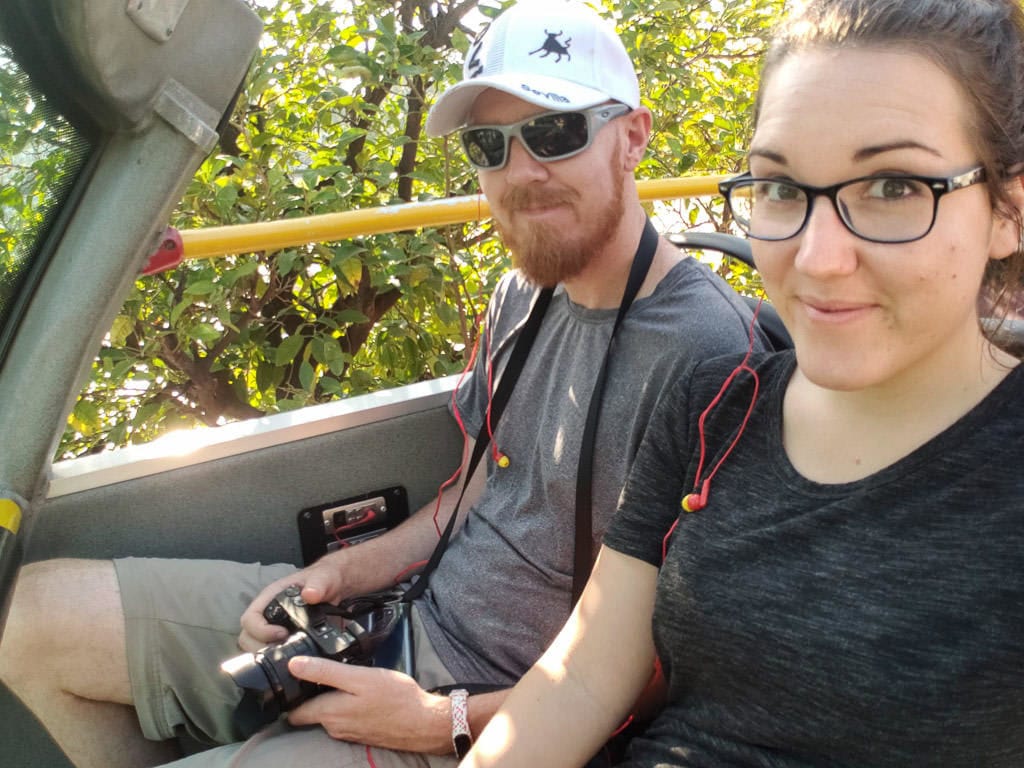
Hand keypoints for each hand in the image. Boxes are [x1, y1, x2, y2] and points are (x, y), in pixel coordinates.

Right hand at [238, 555, 346, 651]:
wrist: (333, 586)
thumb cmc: (324, 578)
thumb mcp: (324, 578)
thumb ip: (318, 584)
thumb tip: (310, 595)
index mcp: (270, 597)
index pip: (250, 618)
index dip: (260, 630)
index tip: (282, 634)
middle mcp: (267, 613)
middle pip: (248, 637)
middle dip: (261, 648)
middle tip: (285, 650)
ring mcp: (272, 627)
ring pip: (255, 647)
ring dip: (268, 654)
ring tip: (289, 655)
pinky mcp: (282, 638)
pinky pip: (270, 651)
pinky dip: (277, 657)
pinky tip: (294, 658)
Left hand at [286, 657, 451, 753]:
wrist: (425, 721)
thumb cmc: (395, 697)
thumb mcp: (359, 677)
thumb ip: (325, 672)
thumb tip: (294, 665)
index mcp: (329, 713)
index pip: (294, 711)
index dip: (291, 694)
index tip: (291, 677)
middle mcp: (335, 727)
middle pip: (310, 712)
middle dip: (309, 695)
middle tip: (317, 672)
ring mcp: (349, 732)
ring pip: (328, 714)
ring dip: (329, 699)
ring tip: (339, 678)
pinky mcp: (362, 732)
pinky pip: (344, 717)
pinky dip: (345, 705)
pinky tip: (358, 692)